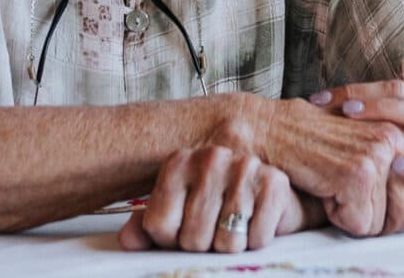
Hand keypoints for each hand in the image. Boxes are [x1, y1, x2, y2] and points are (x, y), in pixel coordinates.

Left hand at [118, 145, 305, 252]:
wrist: (269, 193)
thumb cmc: (218, 204)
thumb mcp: (179, 210)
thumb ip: (150, 224)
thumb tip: (128, 241)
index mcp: (179, 162)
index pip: (159, 225)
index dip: (171, 240)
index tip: (184, 228)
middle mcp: (210, 157)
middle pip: (193, 239)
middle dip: (204, 245)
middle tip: (215, 227)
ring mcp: (244, 166)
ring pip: (226, 242)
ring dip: (232, 244)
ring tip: (236, 224)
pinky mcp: (274, 182)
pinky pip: (256, 239)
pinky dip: (257, 240)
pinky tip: (256, 220)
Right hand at [206, 93, 403, 236]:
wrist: (267, 129)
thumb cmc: (309, 141)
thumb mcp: (361, 145)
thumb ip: (393, 163)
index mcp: (402, 129)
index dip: (395, 208)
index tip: (364, 191)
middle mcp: (396, 137)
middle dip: (376, 215)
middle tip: (343, 187)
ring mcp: (379, 154)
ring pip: (384, 222)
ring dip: (353, 214)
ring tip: (330, 180)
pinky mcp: (359, 173)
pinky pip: (361, 225)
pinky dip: (336, 216)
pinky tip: (320, 184)